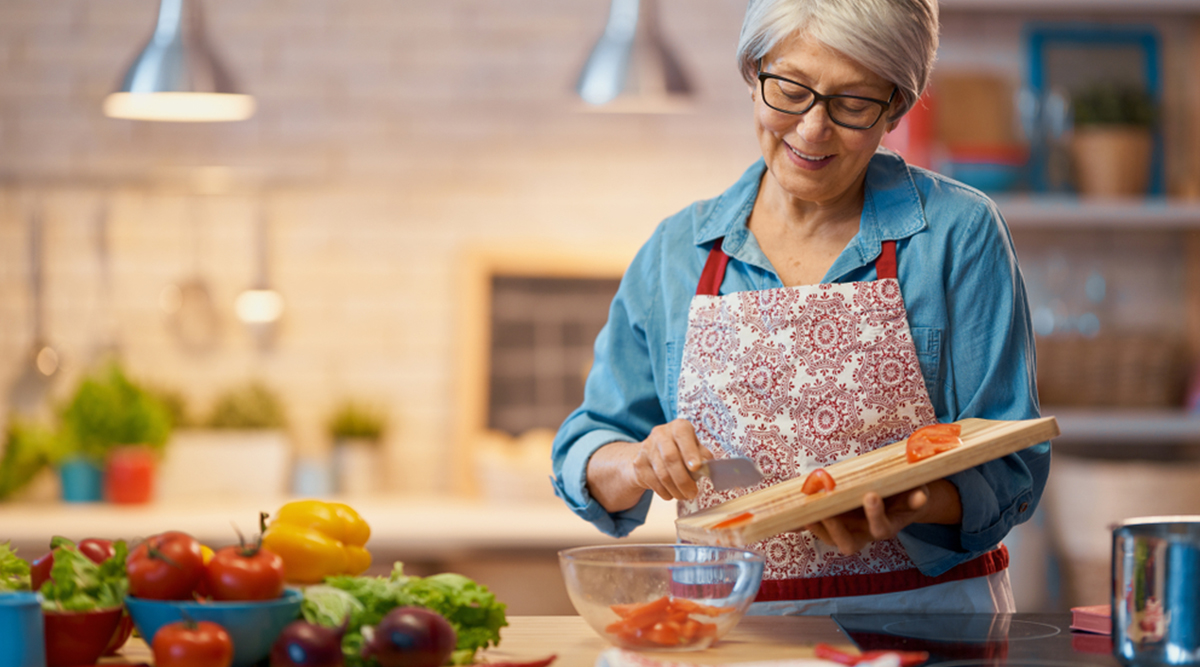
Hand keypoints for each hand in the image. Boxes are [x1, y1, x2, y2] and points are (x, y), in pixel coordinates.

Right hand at [586, 419, 713, 511]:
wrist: (651, 455)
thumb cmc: (680, 451)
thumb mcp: (694, 449)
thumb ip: (702, 456)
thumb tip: (707, 467)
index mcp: (678, 427)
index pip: (683, 436)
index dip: (690, 452)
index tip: (697, 468)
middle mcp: (661, 434)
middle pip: (671, 458)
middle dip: (684, 480)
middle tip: (693, 493)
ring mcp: (647, 448)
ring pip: (662, 474)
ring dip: (675, 490)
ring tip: (684, 496)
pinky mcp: (639, 463)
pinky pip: (654, 482)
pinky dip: (665, 492)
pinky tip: (671, 494)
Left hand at [804, 480, 960, 554]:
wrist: (897, 497)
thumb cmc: (903, 491)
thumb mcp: (913, 490)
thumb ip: (915, 494)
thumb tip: (920, 497)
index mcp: (887, 525)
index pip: (881, 528)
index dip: (876, 515)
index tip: (871, 495)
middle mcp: (865, 534)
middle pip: (849, 544)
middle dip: (836, 529)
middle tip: (826, 508)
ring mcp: (847, 531)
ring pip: (829, 539)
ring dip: (816, 527)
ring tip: (806, 509)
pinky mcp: (832, 525)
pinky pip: (814, 528)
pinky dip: (800, 526)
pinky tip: (788, 521)